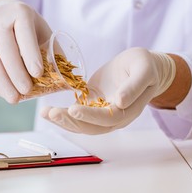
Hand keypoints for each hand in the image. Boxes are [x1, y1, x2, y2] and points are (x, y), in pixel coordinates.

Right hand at [0, 0, 51, 102]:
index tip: (38, 74)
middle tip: (26, 91)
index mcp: (20, 13)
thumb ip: (53, 50)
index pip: (24, 35)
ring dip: (2, 81)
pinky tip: (1, 91)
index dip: (31, 55)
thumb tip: (68, 77)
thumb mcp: (41, 30)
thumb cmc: (26, 25)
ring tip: (14, 98)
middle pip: (5, 49)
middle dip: (16, 72)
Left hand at [41, 47, 175, 133]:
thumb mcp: (144, 70)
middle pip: (92, 127)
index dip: (91, 116)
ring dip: (63, 121)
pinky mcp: (94, 105)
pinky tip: (48, 111)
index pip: (109, 118)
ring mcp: (103, 112)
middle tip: (51, 112)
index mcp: (129, 110)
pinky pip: (78, 114)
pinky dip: (63, 114)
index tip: (73, 109)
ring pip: (82, 124)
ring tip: (45, 113)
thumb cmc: (146, 66)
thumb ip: (134, 86)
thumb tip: (120, 102)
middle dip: (70, 121)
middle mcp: (115, 117)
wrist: (144, 67)